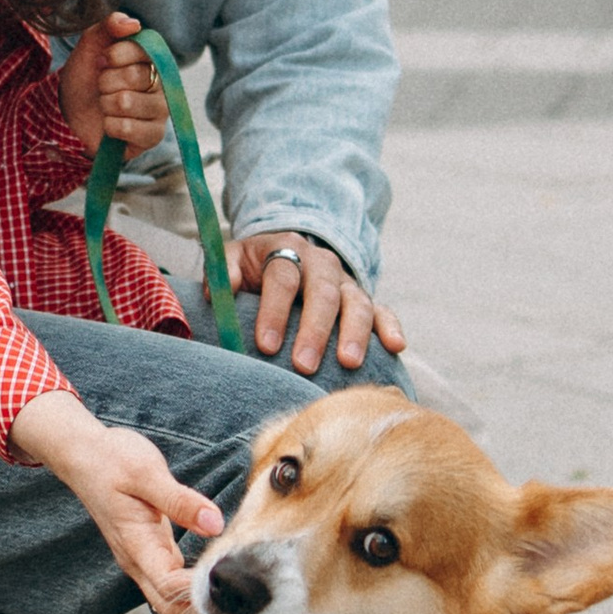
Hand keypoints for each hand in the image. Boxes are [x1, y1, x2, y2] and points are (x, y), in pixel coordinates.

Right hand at [10, 387, 220, 613]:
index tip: (232, 577)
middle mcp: (137, 560)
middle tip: (242, 593)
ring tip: (237, 584)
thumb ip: (181, 501)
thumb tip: (215, 525)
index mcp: (136, 545)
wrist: (82, 453)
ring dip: (200, 600)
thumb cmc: (110, 459)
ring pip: (171, 600)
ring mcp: (142, 558)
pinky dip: (193, 583)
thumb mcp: (147, 472)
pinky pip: (171, 581)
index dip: (199, 590)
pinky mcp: (148, 549)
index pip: (170, 587)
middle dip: (203, 610)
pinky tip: (217, 568)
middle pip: (170, 609)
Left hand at [58, 10, 166, 159]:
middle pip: (133, 76)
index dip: (113, 55)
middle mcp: (162, 82)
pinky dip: (109, 126)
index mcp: (150, 58)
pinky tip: (111, 125)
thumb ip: (109, 26)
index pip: (141, 49)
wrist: (71, 114)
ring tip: (106, 106)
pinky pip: (127, 128)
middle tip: (102, 87)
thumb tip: (133, 23)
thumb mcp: (90, 46)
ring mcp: (160, 110)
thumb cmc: (85, 78)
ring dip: (105, 105)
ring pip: (126, 102)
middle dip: (105, 82)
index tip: (102, 61)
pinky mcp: (153, 135)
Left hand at [230, 229, 406, 378]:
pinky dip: (392, 327)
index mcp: (287, 248)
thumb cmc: (256, 267)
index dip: (274, 311)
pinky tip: (396, 347)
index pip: (282, 277)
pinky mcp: (366, 300)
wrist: (290, 252)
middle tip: (304, 364)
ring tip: (348, 363)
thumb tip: (216, 294)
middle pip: (323, 292)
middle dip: (315, 330)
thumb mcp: (233, 259)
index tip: (265, 345)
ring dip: (355, 333)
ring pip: (357, 303)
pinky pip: (384, 311)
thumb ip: (223, 273)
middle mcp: (322, 263)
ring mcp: (347, 282)